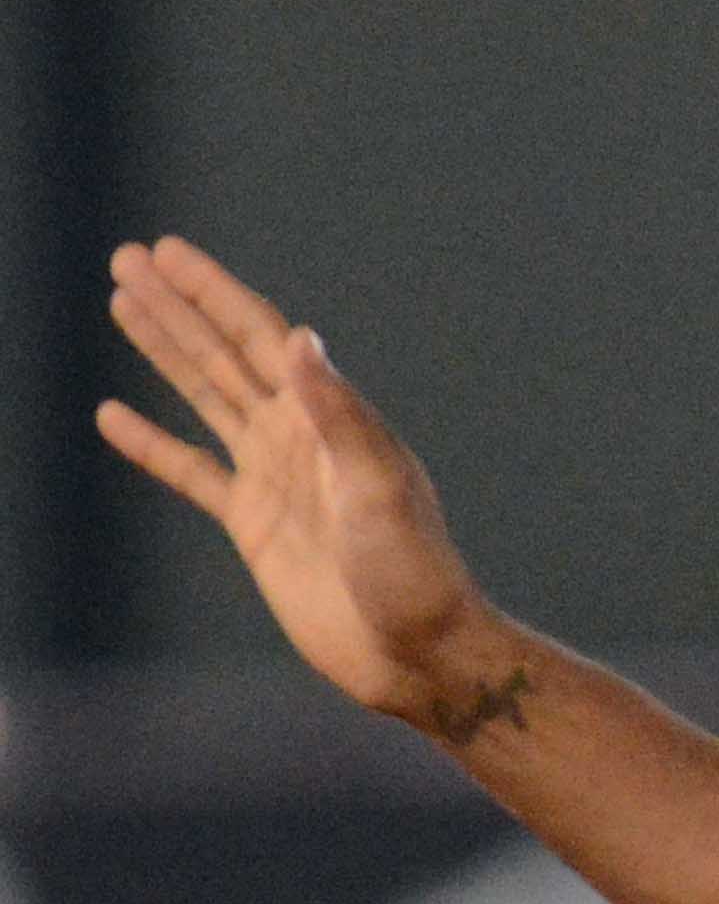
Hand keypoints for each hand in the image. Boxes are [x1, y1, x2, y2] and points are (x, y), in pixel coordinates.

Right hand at [97, 238, 529, 736]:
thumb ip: (337, 414)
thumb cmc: (414, 571)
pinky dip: (152, 444)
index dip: (214, 293)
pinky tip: (114, 415)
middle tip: (126, 258)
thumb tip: (301, 338)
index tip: (168, 251)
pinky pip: (192, 472)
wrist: (418, 652)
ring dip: (164, 352)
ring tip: (121, 304)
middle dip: (177, 307)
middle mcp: (300, 437)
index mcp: (332, 418)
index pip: (262, 336)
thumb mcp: (378, 486)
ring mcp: (275, 478)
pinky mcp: (255, 526)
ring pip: (205, 397)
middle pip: (225, 353)